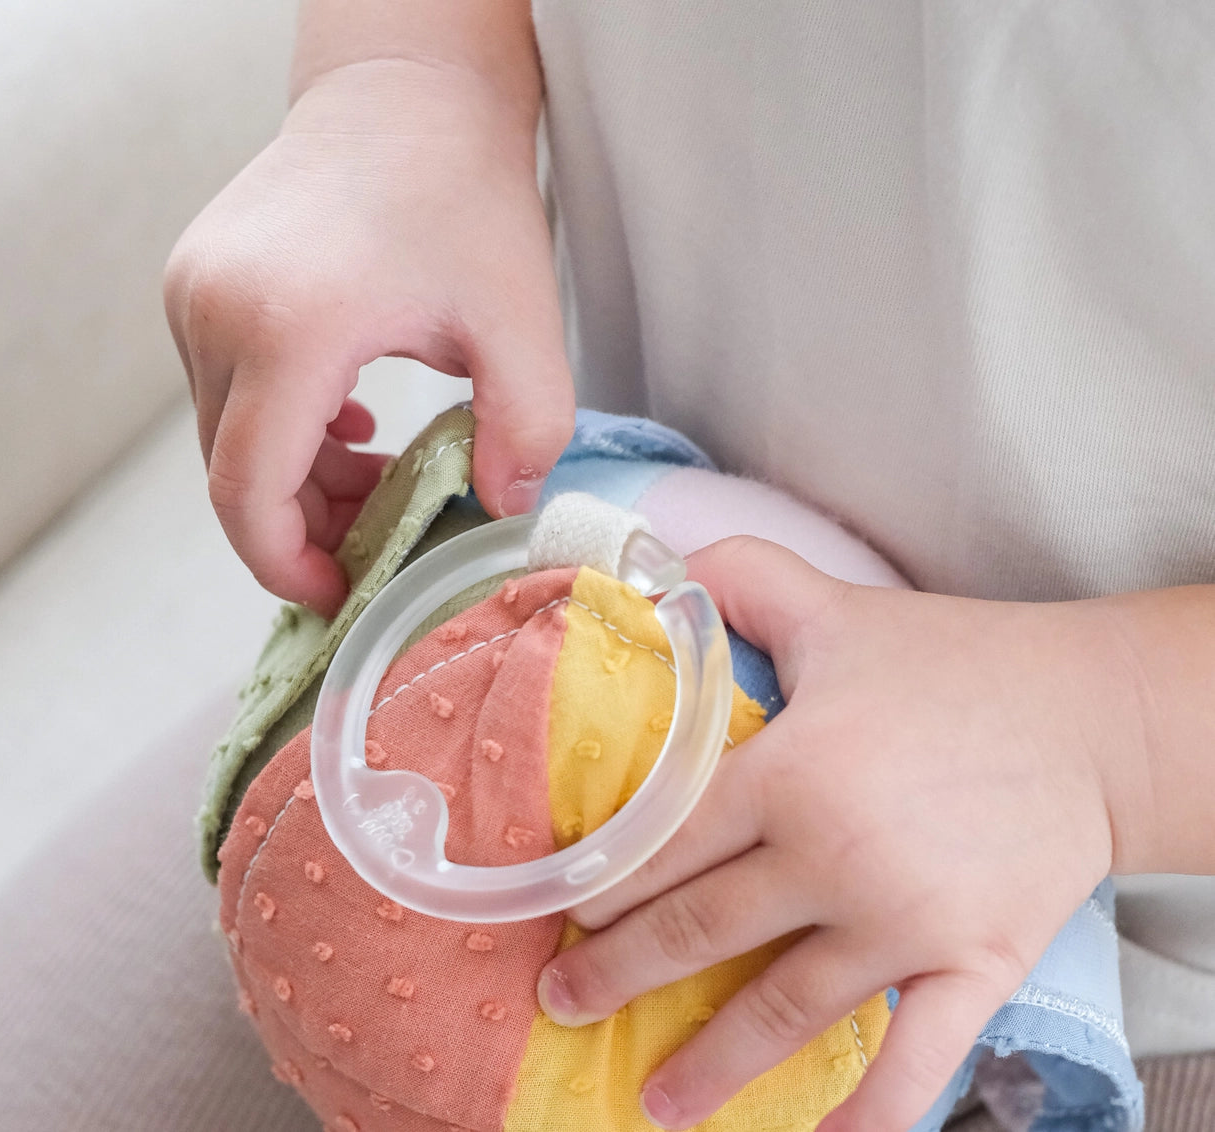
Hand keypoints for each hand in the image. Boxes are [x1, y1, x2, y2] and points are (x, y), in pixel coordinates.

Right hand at [164, 58, 573, 613]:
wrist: (404, 86)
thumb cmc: (464, 193)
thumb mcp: (522, 318)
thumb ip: (527, 428)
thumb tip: (504, 513)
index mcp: (288, 327)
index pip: (249, 492)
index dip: (288, 563)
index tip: (344, 590)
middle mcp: (212, 309)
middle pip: (232, 472)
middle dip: (304, 524)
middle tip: (383, 529)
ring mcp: (190, 290)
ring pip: (225, 433)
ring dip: (296, 475)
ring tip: (381, 468)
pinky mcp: (192, 279)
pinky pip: (221, 388)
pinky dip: (279, 425)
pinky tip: (351, 419)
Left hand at [538, 537, 1139, 1130]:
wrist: (1091, 717)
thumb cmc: (955, 661)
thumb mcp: (831, 606)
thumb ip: (736, 577)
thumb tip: (654, 578)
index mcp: (790, 772)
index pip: (668, 843)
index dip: (605, 885)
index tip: (564, 916)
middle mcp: (835, 857)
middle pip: (703, 931)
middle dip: (620, 976)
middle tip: (564, 1004)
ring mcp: (907, 924)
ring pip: (784, 1009)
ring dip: (712, 1062)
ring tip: (652, 1101)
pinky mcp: (976, 966)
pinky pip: (914, 1059)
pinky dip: (868, 1110)